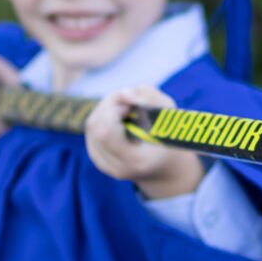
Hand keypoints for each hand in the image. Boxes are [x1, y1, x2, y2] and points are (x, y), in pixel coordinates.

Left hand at [85, 85, 205, 198]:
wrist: (164, 163)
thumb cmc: (169, 134)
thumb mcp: (168, 112)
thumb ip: (149, 97)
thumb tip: (124, 92)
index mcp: (136, 161)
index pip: (106, 132)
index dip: (113, 110)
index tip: (130, 105)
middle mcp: (117, 167)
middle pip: (96, 125)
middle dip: (111, 105)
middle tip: (130, 103)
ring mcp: (104, 165)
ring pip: (92, 125)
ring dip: (108, 109)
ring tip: (128, 109)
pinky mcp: (97, 157)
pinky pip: (92, 129)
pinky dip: (104, 116)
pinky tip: (121, 118)